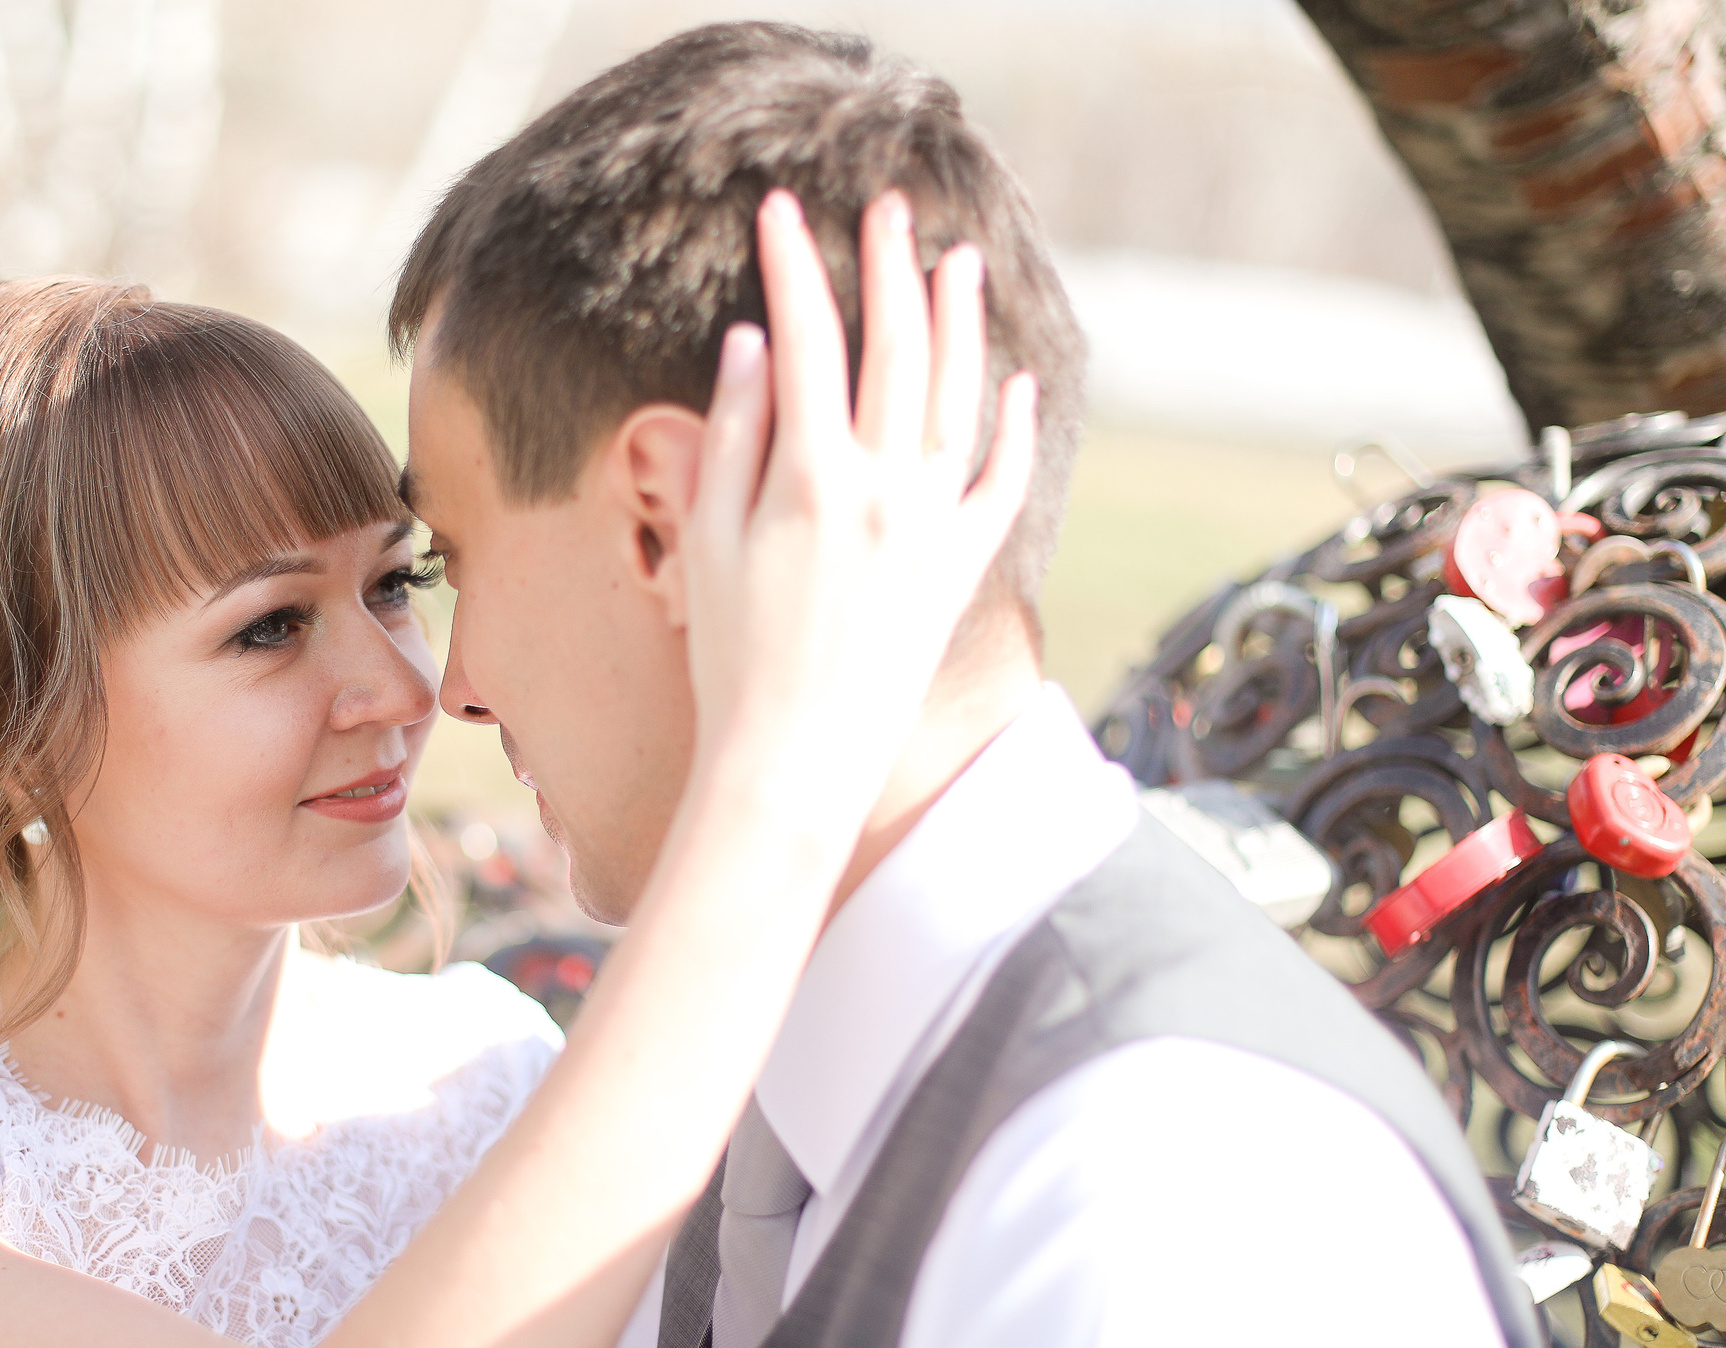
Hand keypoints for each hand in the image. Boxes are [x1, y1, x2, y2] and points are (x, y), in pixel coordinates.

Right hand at [681, 188, 1036, 813]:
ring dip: (961, 323)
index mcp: (808, 478)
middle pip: (895, 349)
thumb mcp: (708, 542)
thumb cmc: (731, 659)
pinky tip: (1016, 383)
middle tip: (887, 210)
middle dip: (888, 268)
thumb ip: (730, 437)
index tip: (782, 211)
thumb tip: (749, 345)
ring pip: (959, 399)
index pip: (803, 342)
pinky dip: (1013, 429)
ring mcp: (930, 528)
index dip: (792, 268)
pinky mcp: (959, 569)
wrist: (794, 759)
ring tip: (957, 263)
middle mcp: (882, 491)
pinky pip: (1000, 484)